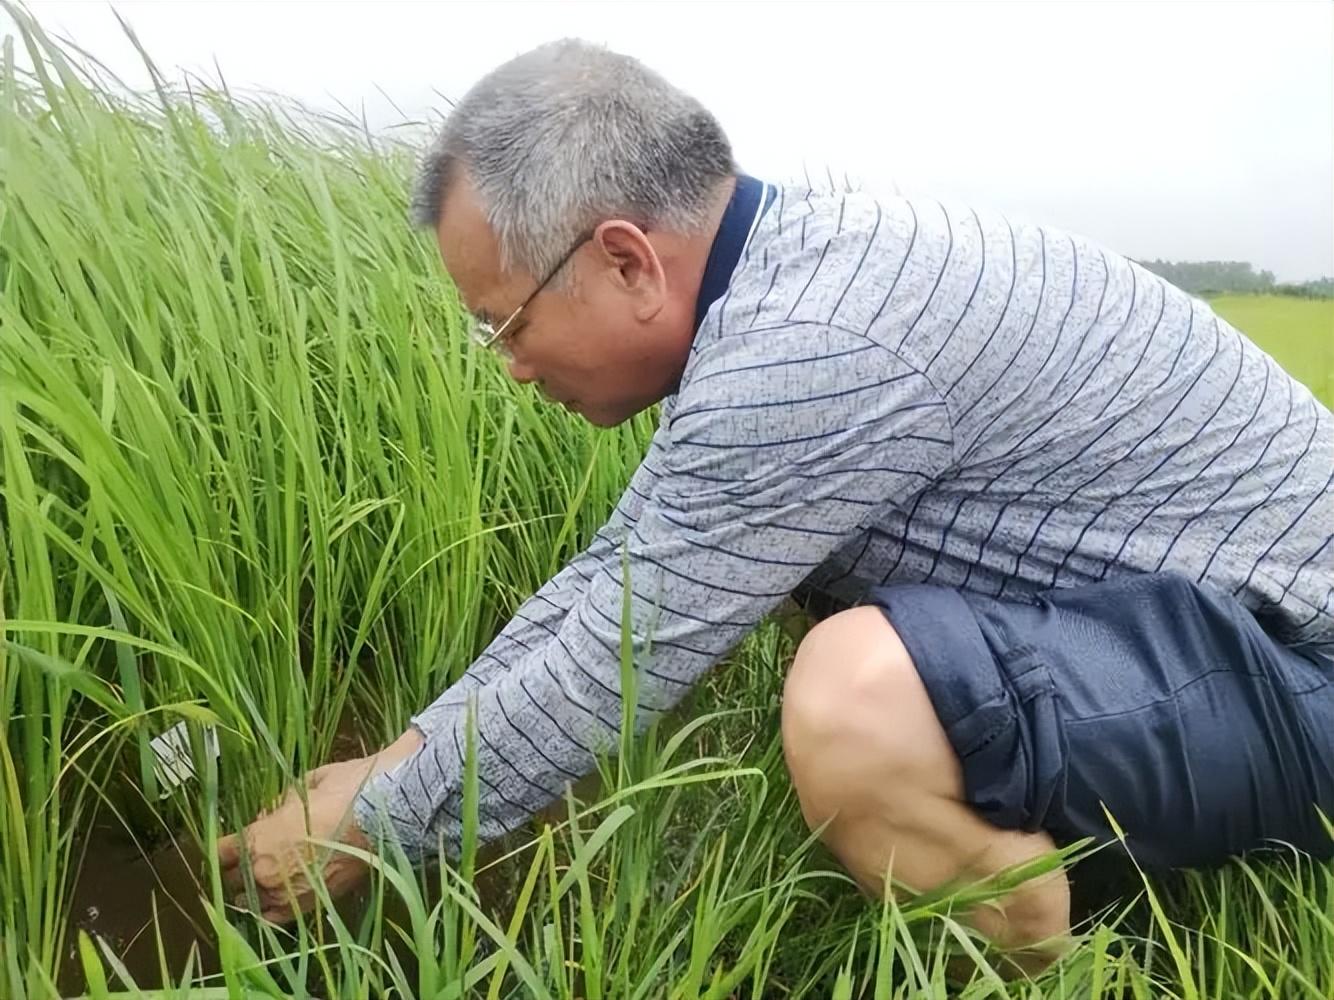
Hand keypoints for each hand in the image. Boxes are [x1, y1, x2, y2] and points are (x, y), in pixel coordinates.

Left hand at [217, 729, 423, 922]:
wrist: (389, 815)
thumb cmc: (346, 790)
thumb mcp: (305, 784)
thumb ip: (279, 803)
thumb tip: (272, 814)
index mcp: (258, 838)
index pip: (222, 851)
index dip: (223, 847)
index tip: (228, 844)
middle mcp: (265, 871)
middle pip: (233, 880)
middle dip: (237, 869)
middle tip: (245, 861)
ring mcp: (286, 893)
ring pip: (251, 903)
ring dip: (253, 891)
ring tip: (262, 881)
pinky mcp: (310, 906)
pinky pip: (276, 919)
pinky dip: (270, 912)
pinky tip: (272, 902)